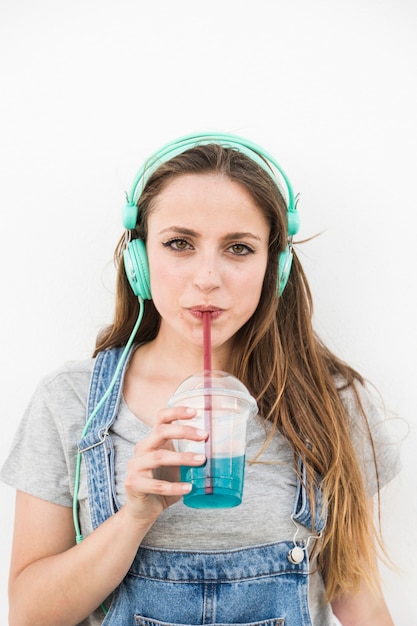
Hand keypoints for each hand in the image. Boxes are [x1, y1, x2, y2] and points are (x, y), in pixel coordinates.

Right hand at [124, 406, 206, 523]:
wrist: (142, 510)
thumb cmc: (163, 484)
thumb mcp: (176, 466)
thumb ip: (189, 456)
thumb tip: (220, 450)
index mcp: (152, 441)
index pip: (161, 418)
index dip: (176, 412)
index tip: (195, 412)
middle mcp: (141, 449)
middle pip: (160, 432)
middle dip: (183, 431)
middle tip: (204, 436)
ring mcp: (135, 466)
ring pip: (159, 456)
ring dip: (182, 458)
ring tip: (202, 461)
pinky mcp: (133, 484)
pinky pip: (156, 484)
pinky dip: (174, 486)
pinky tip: (189, 488)